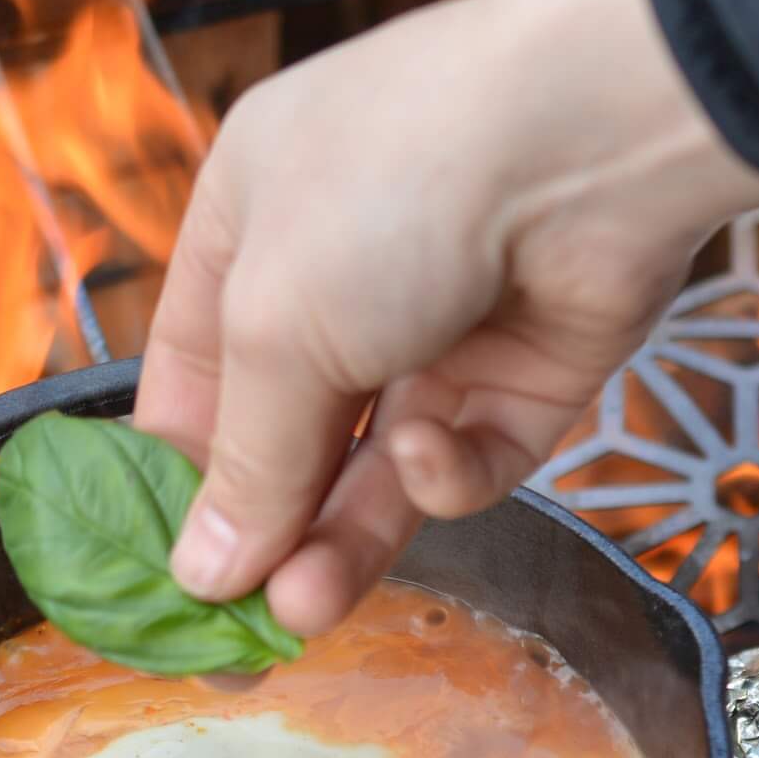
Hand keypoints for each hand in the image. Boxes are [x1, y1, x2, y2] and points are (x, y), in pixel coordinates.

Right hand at [133, 0, 758, 637]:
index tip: (167, 573)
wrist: (591, 131)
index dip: (180, 475)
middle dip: (270, 524)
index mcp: (250, 221)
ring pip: (379, 463)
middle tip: (244, 625)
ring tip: (307, 605)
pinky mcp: (530, 368)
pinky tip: (432, 452)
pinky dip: (447, 468)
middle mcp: (341, 271)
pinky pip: (471, 452)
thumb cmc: (394, 186)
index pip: (192, 372)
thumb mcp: (276, 326)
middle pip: (290, 431)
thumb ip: (244, 463)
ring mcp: (442, 322)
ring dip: (344, 534)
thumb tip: (199, 576)